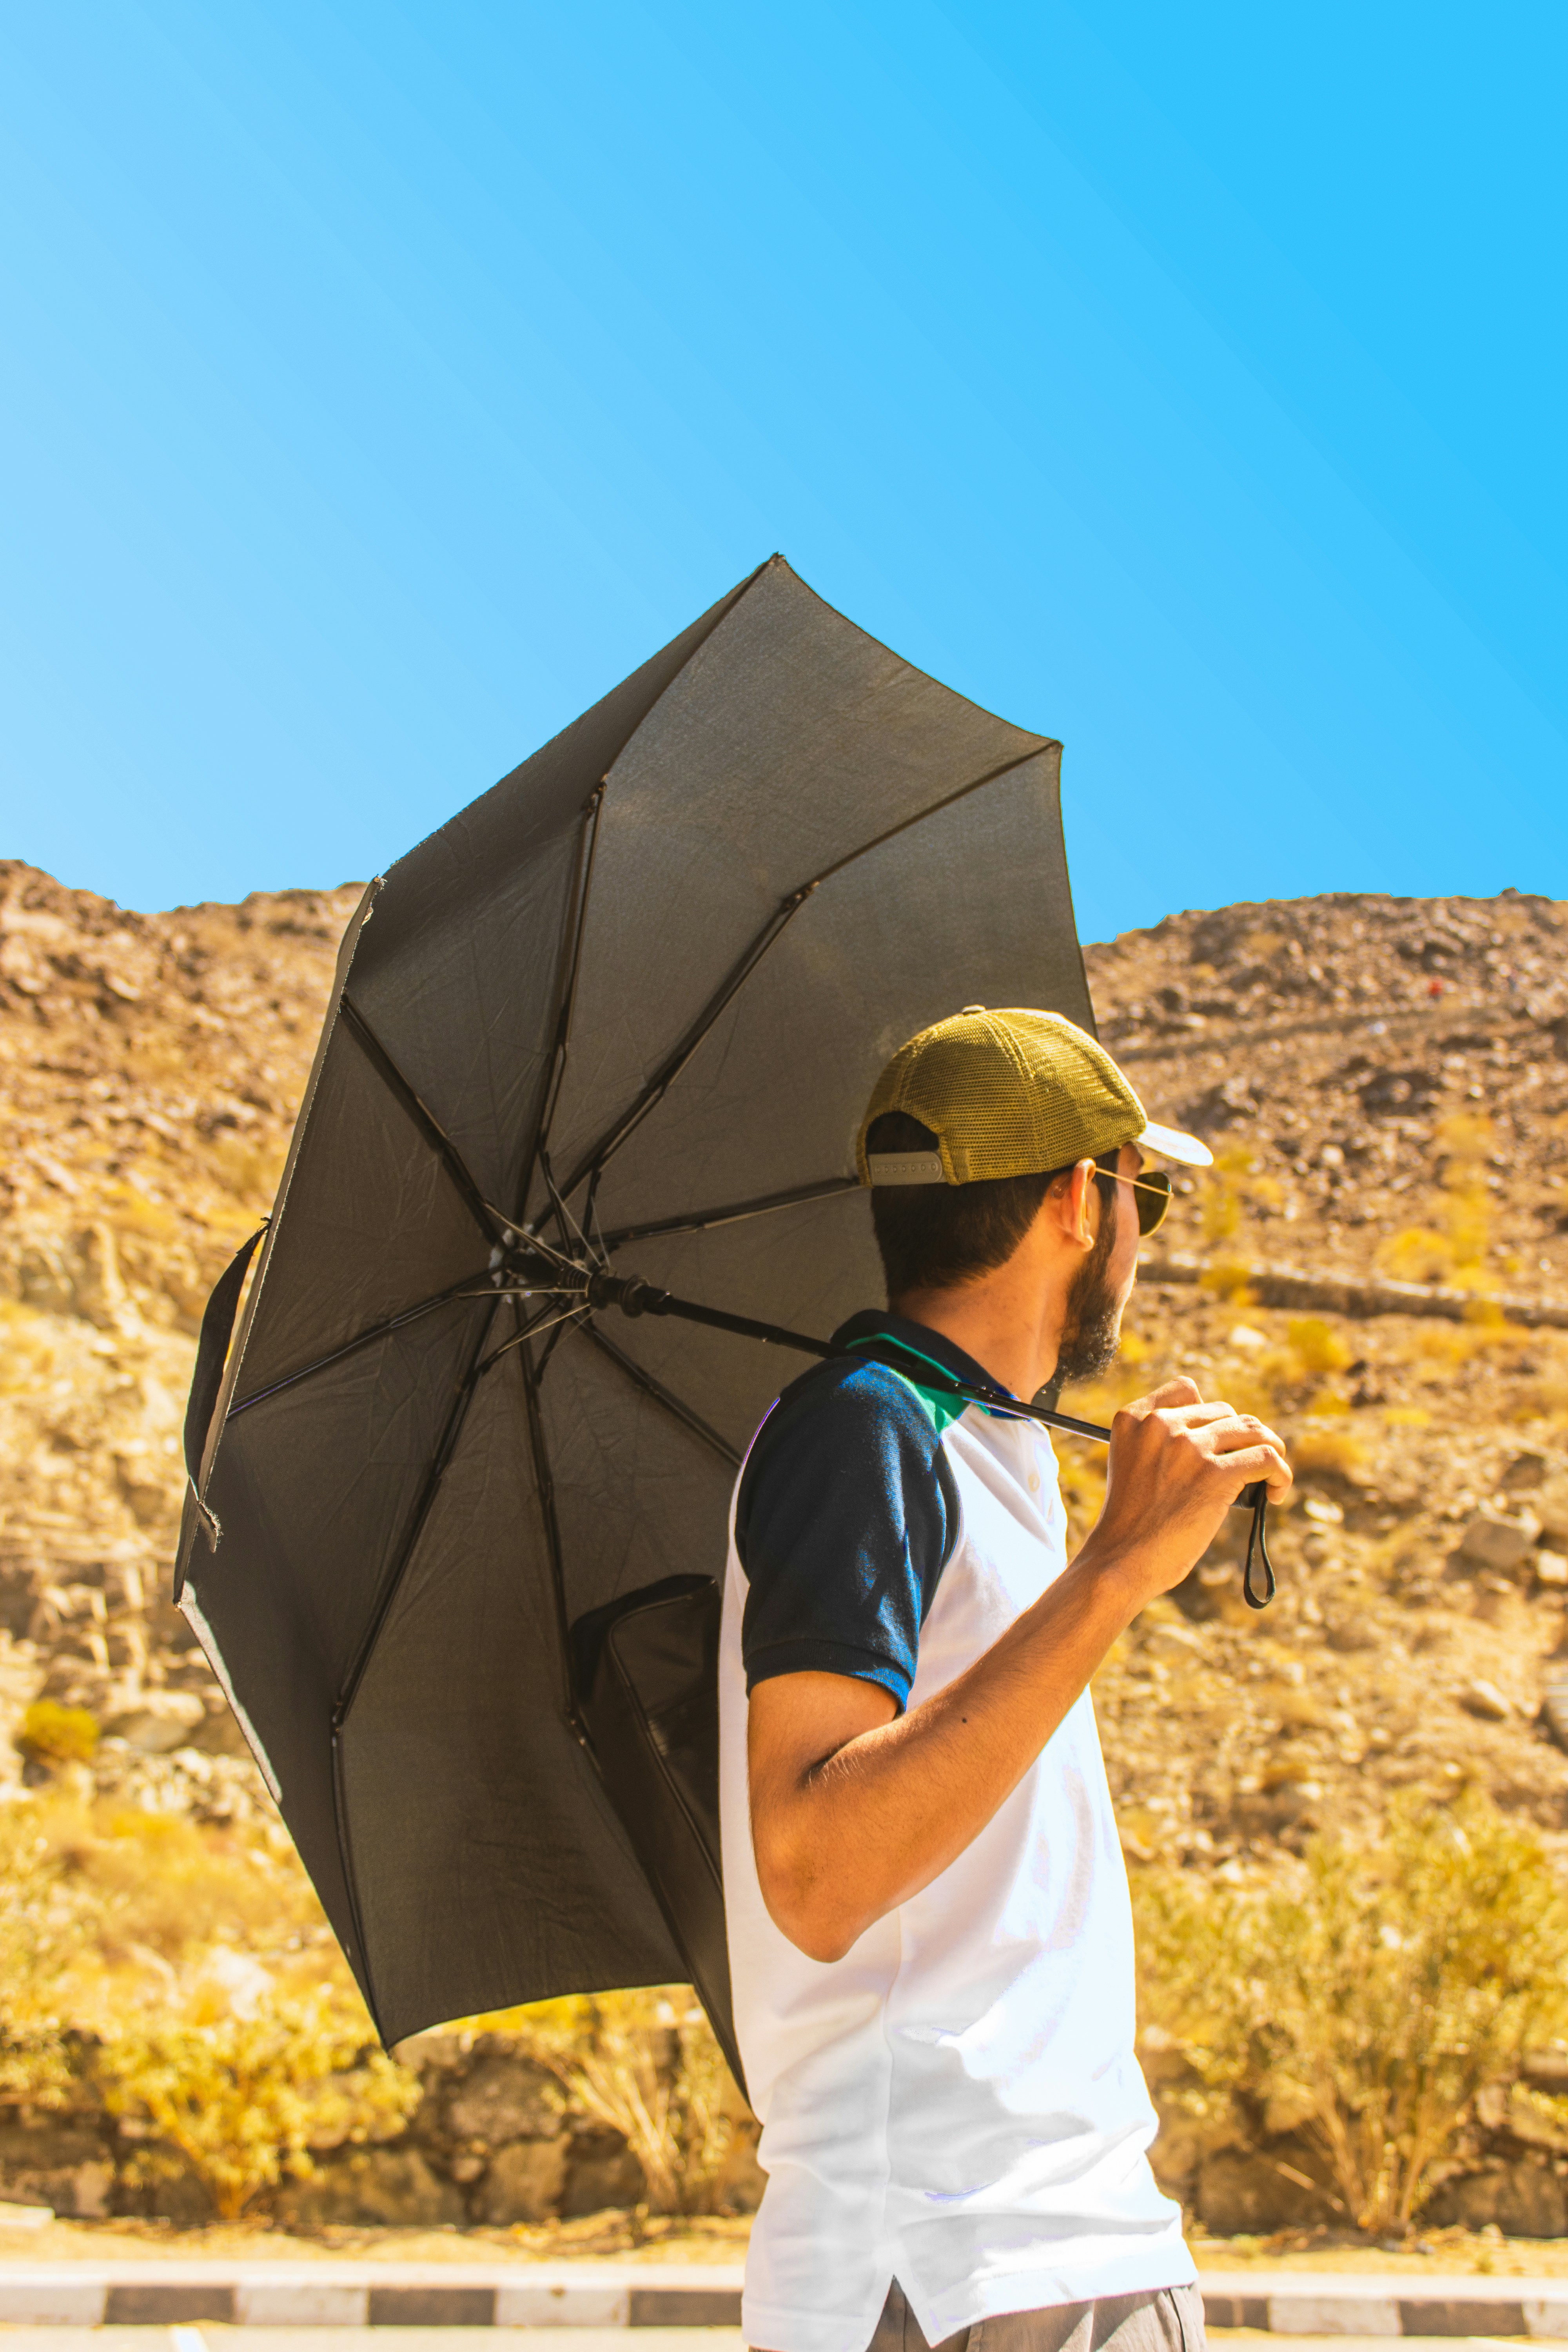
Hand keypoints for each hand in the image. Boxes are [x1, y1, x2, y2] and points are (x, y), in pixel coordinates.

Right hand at [1085, 1376, 1290, 1606]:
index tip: (1215, 1441)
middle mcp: (1161, 1424)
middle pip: (1225, 1412)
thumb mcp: (1133, 1463)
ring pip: (1252, 1430)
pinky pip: (1267, 1458)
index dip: (1209, 1415)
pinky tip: (1276, 1492)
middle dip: (1240, 1438)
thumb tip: (1220, 1438)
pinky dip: (1280, 1474)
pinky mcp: (1216, 1474)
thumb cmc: (1130, 1522)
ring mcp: (1189, 1447)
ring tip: (1270, 1475)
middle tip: (1245, 1466)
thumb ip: (1161, 1442)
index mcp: (1134, 1418)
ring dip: (1268, 1450)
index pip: (1187, 1389)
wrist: (1121, 1560)